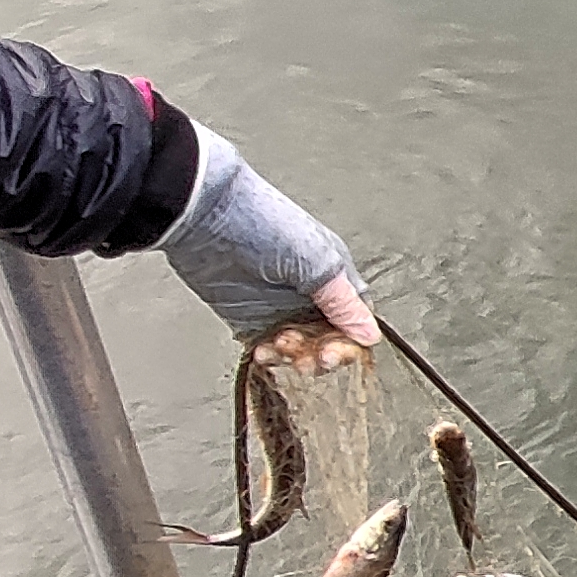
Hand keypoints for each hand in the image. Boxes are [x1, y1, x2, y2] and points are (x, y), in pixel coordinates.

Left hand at [163, 128, 381, 369]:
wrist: (206, 216)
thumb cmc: (263, 223)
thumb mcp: (316, 263)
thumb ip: (343, 302)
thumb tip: (370, 335)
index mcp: (332, 275)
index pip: (353, 320)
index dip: (348, 342)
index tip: (333, 354)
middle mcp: (308, 293)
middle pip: (328, 339)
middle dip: (321, 354)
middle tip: (310, 360)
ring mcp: (278, 307)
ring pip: (300, 348)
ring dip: (295, 357)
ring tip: (281, 348)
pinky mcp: (248, 317)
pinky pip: (267, 348)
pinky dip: (270, 356)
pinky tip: (264, 352)